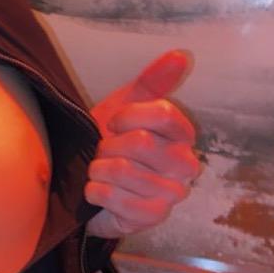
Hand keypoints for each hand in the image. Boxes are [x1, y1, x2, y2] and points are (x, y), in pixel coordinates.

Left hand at [85, 50, 200, 238]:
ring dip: (98, 170)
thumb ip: (151, 82)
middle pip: (140, 142)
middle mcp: (186, 164)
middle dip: (108, 146)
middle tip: (103, 153)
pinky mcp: (153, 217)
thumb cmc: (109, 144)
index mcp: (182, 135)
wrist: (88, 188)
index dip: (128, 115)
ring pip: (123, 169)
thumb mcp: (125, 107)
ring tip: (98, 172)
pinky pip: (116, 198)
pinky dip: (95, 192)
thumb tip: (181, 54)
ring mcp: (172, 193)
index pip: (162, 114)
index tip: (112, 123)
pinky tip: (96, 192)